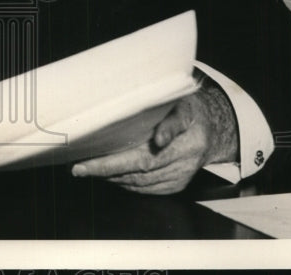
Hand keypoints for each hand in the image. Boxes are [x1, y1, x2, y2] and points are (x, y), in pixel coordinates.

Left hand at [70, 80, 238, 194]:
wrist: (210, 127)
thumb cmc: (187, 107)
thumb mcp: (180, 102)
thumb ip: (169, 119)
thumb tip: (159, 138)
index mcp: (189, 137)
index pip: (149, 155)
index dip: (122, 161)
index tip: (96, 164)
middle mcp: (186, 161)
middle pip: (140, 171)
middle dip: (106, 170)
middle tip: (80, 167)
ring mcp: (181, 177)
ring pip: (140, 182)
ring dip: (112, 177)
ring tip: (87, 169)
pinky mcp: (175, 186)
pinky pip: (145, 189)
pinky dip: (124, 182)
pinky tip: (109, 174)